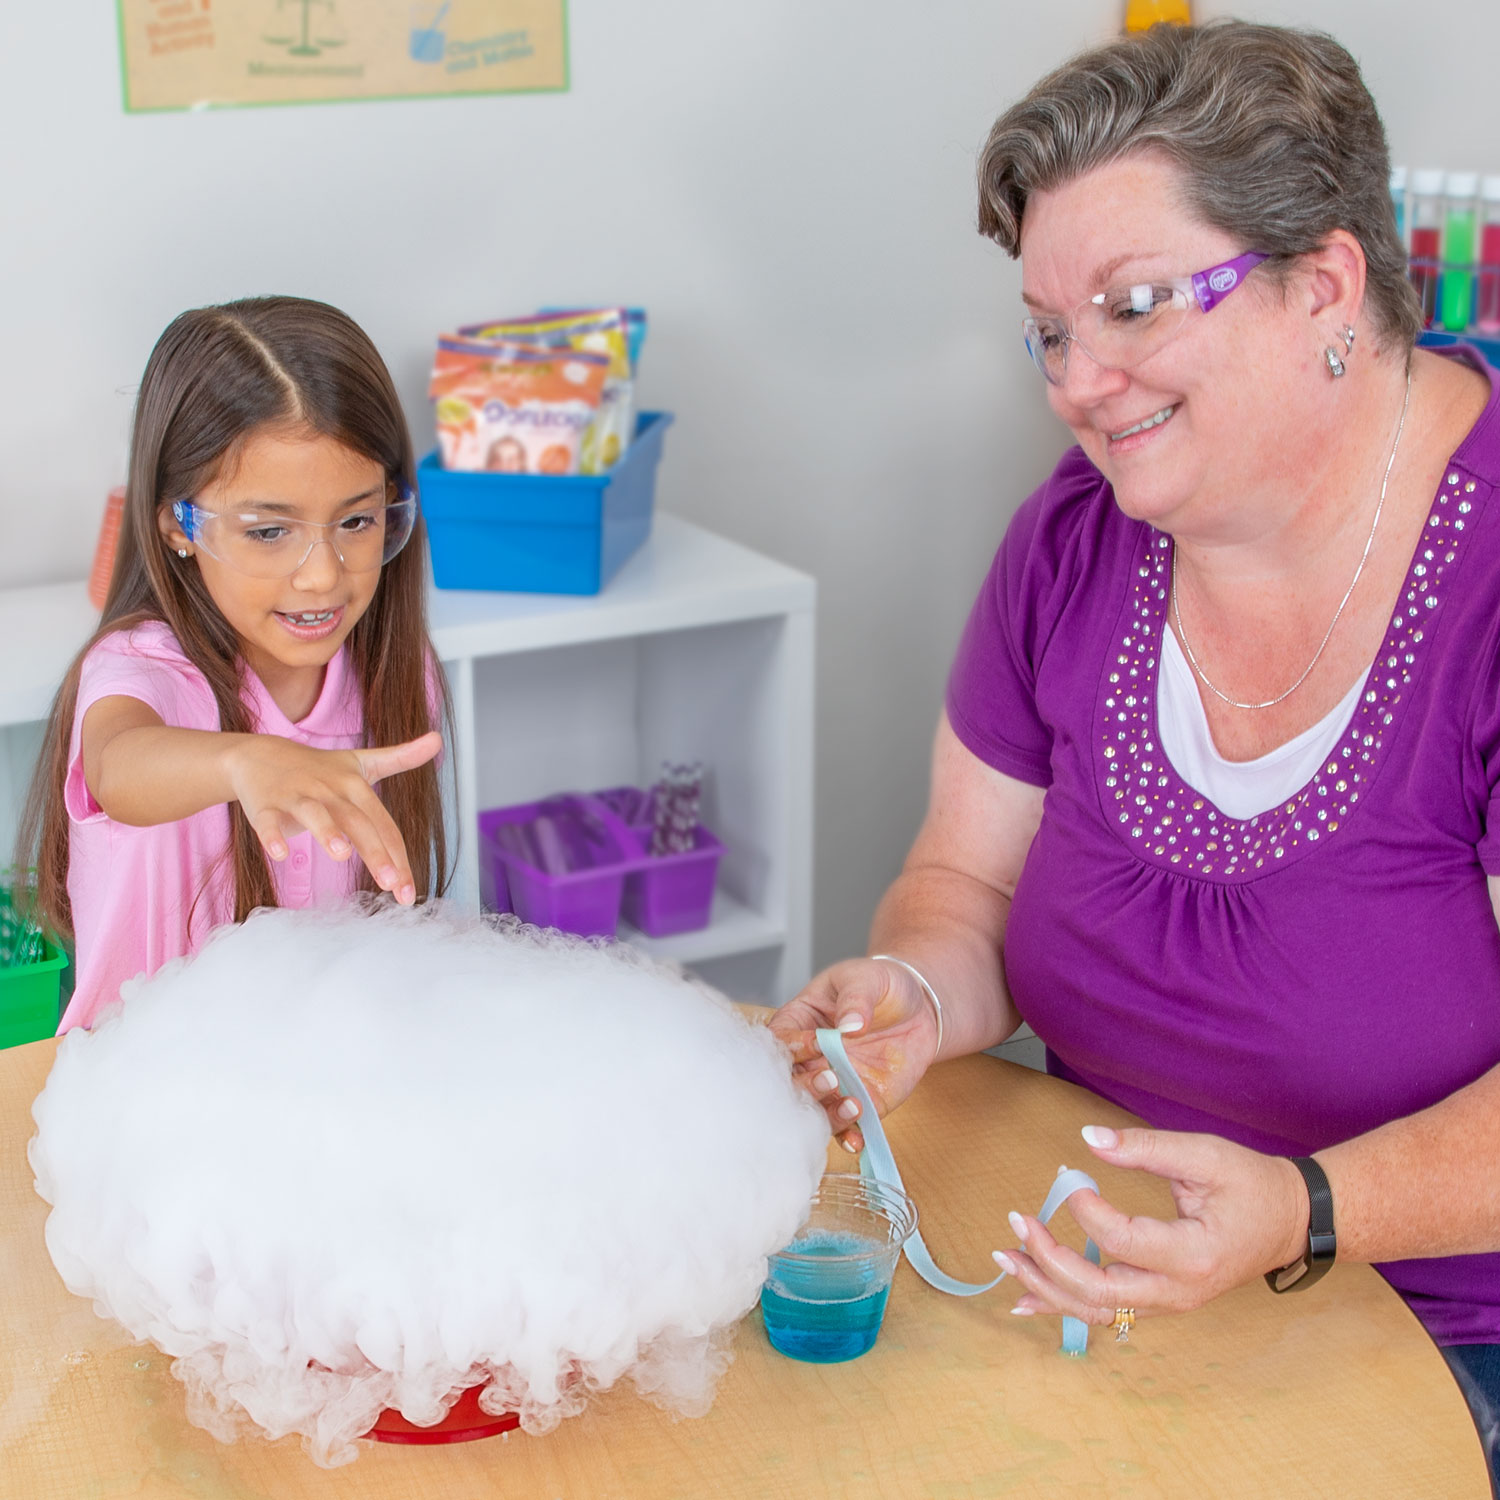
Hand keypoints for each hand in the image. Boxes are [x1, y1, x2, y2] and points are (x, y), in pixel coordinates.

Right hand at [226, 731, 442, 904]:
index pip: (383, 824)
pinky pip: (266, 821)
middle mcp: (329, 789)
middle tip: (391, 883)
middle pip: (356, 821)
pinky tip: (280, 853)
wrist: (260, 755)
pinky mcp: (265, 804)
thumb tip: (439, 738)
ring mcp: (296, 795)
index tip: (408, 890)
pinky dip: (272, 836)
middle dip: (375, 853)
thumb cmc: (319, 768)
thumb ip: (400, 758)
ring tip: (341, 854)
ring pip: (315, 814)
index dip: (398, 856)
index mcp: (354, 785)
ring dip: (327, 832)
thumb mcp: (362, 762)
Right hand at [769, 957, 941, 1153]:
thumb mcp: (867, 978)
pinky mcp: (859, 1100)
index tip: (818, 1042)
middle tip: (831, 1077)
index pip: (781, 1041)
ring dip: (828, 1114)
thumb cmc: (881, 984)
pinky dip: (849, 1137)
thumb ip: (857, 999)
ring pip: (815, 1109)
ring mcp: (834, 1082)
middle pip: (791, 1082)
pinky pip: (847, 1126)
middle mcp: (811, 1058)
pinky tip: (858, 1140)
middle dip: (807, 1085)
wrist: (919, 1007)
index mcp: (800, 1023)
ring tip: (853, 1106)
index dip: (794, 1046)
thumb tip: (851, 1025)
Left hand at [993, 1126, 1307, 1331]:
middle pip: (1098, 1290)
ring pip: (1095, 1309)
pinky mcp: (1160, 1301)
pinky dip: (1062, 1305)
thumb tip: (1089, 1136)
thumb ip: (1145, 1147)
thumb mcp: (1204, 1155)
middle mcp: (1179, 1292)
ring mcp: (1169, 1304)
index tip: (1070, 1178)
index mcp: (1193, 1255)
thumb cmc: (1251, 1184)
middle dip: (1048, 1259)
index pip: (1121, 1241)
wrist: (1290, 1220)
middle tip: (1015, 1221)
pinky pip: (1105, 1311)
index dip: (1085, 1210)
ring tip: (1005, 1257)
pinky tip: (1024, 1300)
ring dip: (1045, 1287)